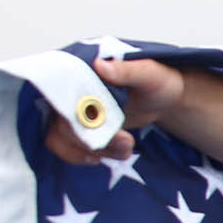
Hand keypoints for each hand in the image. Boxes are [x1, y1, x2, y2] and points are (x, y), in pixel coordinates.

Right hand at [41, 58, 186, 164]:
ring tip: (125, 150)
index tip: (96, 123)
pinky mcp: (80, 128)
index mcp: (80, 68)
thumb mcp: (148, 72)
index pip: (56, 87)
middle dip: (90, 137)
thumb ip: (126, 71)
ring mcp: (72, 110)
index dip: (68, 108)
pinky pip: (67, 146)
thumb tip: (99, 65)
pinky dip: (83, 155)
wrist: (166, 100)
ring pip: (60, 136)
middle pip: (59, 118)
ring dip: (90, 149)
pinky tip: (105, 157)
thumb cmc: (157, 80)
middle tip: (126, 141)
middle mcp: (69, 90)